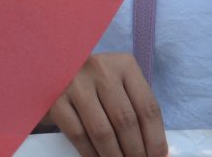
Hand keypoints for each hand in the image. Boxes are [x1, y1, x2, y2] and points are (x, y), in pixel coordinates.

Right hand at [46, 53, 167, 156]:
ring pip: (103, 131)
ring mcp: (74, 83)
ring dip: (115, 156)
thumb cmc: (95, 84)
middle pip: (125, 120)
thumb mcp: (120, 86)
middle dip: (136, 152)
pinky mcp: (55, 100)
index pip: (148, 108)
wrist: (52, 71)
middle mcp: (99, 69)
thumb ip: (137, 112)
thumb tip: (159, 153)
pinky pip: (79, 135)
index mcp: (123, 65)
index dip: (156, 140)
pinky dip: (91, 154)